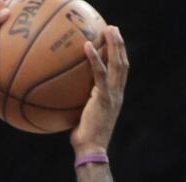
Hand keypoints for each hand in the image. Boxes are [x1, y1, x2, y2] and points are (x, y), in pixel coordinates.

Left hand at [71, 25, 127, 155]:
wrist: (91, 149)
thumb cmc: (84, 138)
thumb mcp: (83, 118)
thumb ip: (80, 105)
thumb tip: (63, 99)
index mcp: (115, 97)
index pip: (120, 72)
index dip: (119, 56)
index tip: (115, 42)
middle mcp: (117, 93)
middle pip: (122, 63)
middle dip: (119, 44)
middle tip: (113, 29)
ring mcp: (112, 94)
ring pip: (117, 64)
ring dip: (113, 44)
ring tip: (108, 30)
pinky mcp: (104, 97)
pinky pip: (99, 73)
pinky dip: (94, 58)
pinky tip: (87, 46)